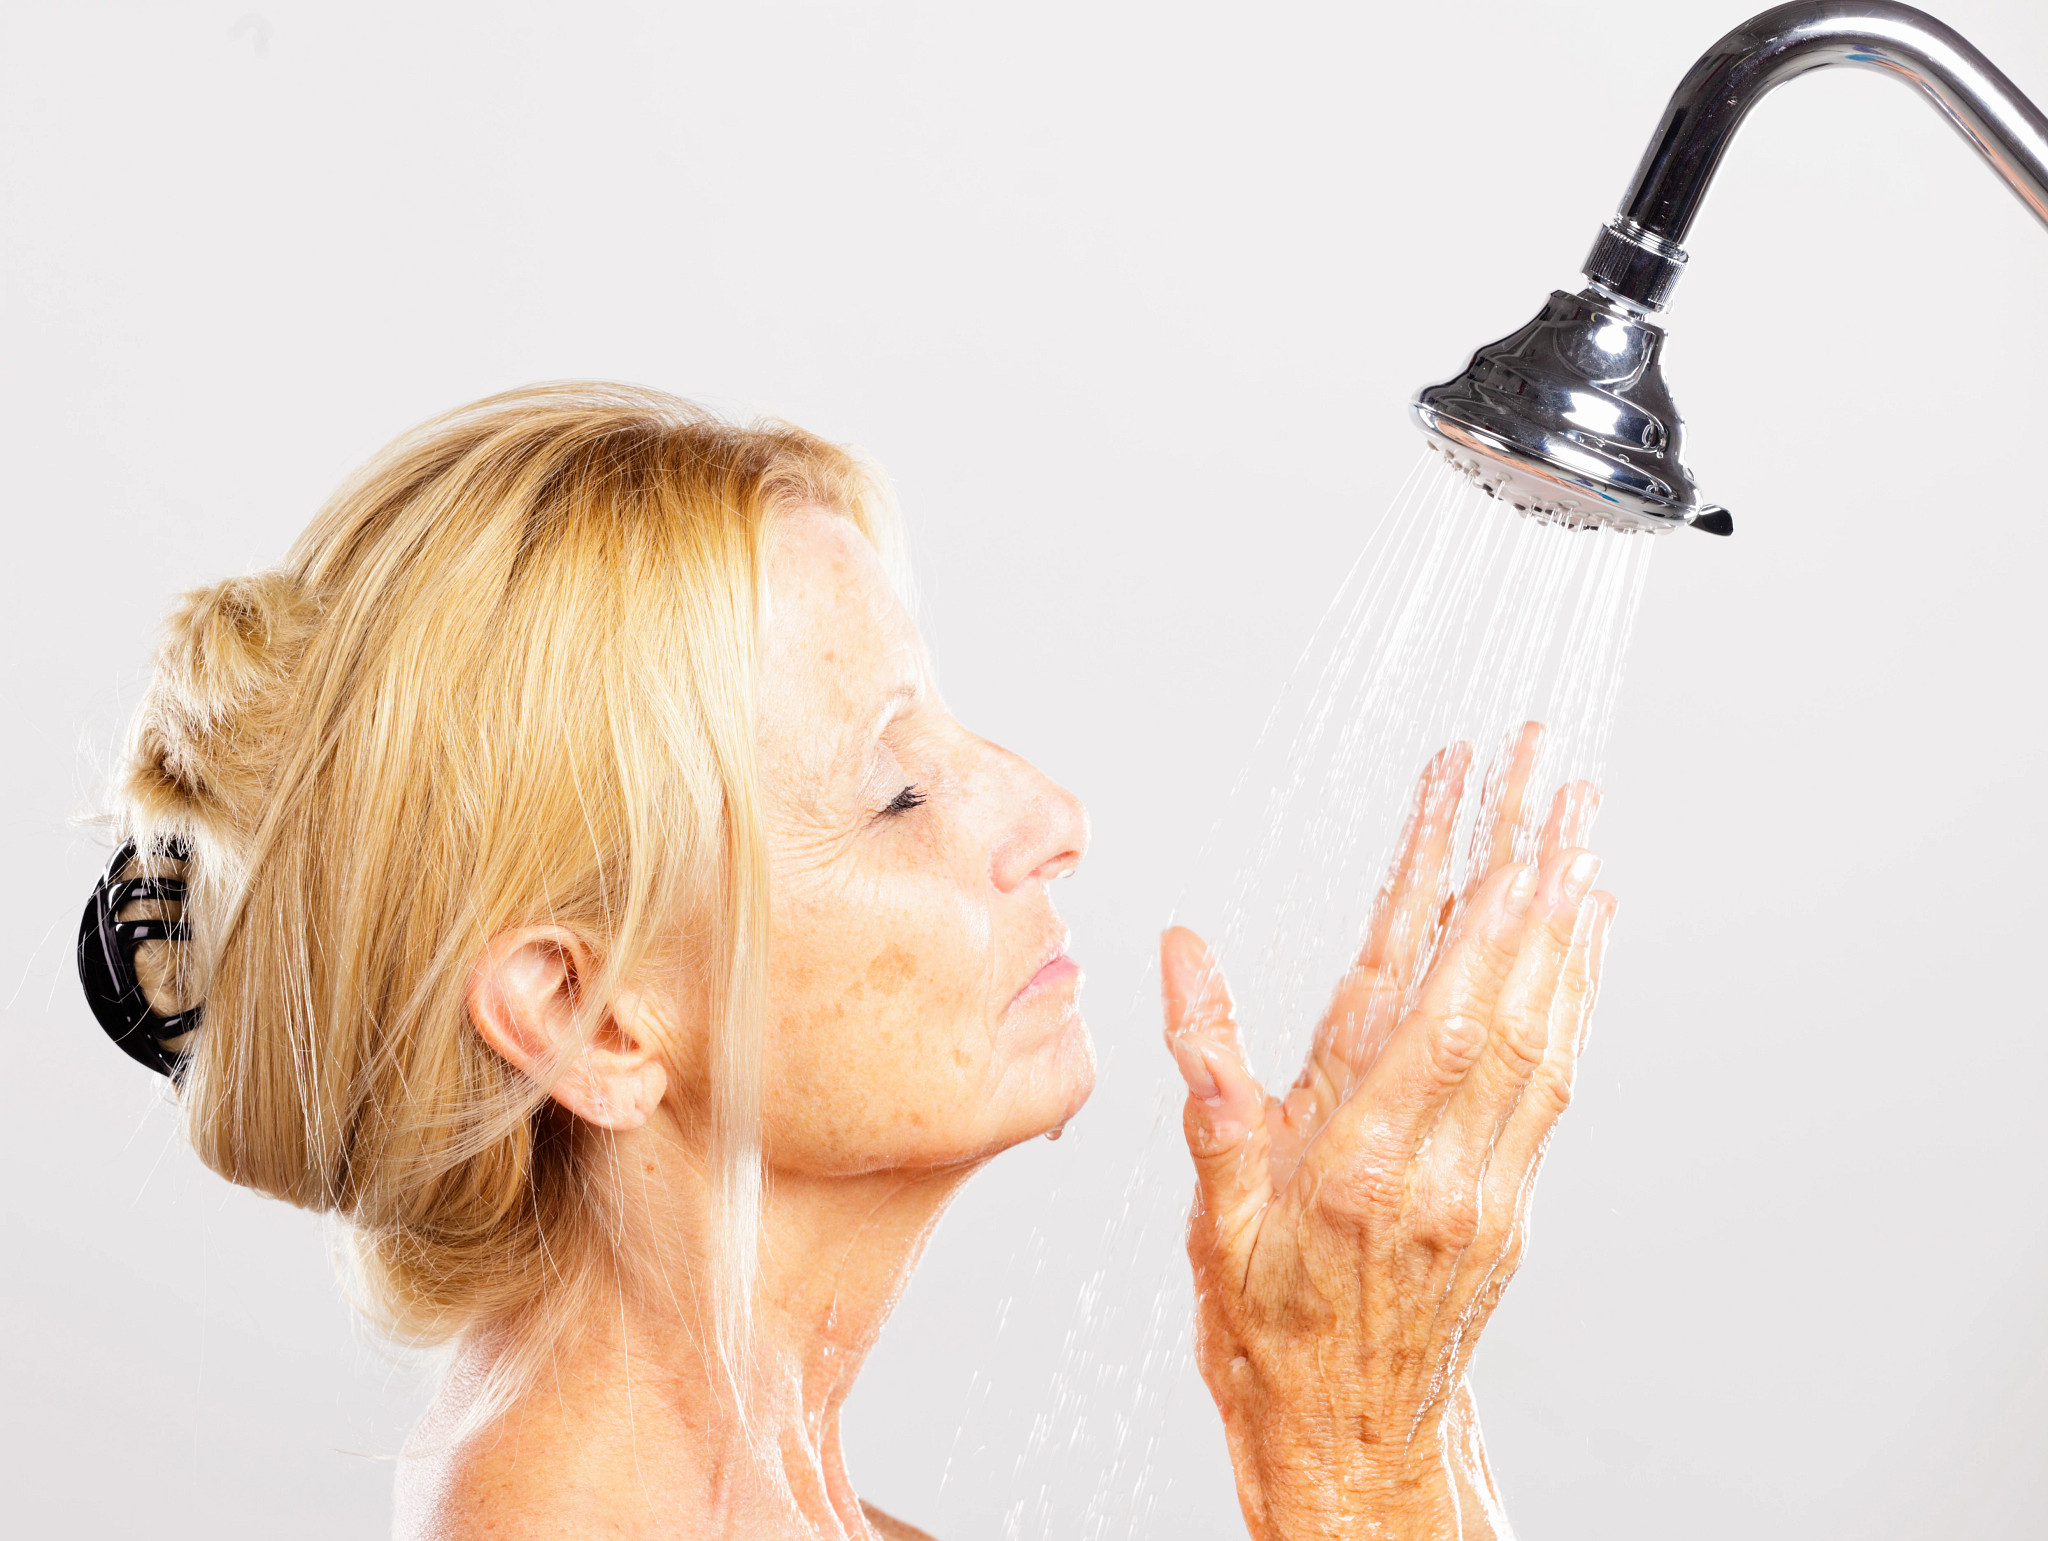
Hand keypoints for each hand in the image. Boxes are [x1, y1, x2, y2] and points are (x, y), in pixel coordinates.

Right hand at [1162, 724, 1614, 1539]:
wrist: (1347, 1444)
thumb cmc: (1264, 1329)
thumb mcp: (1212, 1206)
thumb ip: (1208, 1068)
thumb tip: (1183, 951)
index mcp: (1359, 1155)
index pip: (1419, 985)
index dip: (1450, 879)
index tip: (1469, 786)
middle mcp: (1442, 1162)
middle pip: (1502, 985)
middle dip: (1533, 862)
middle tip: (1557, 766)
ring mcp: (1491, 1182)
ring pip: (1547, 1025)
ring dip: (1566, 915)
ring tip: (1583, 820)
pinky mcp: (1514, 1199)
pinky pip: (1558, 1076)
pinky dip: (1575, 991)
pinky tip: (1583, 933)